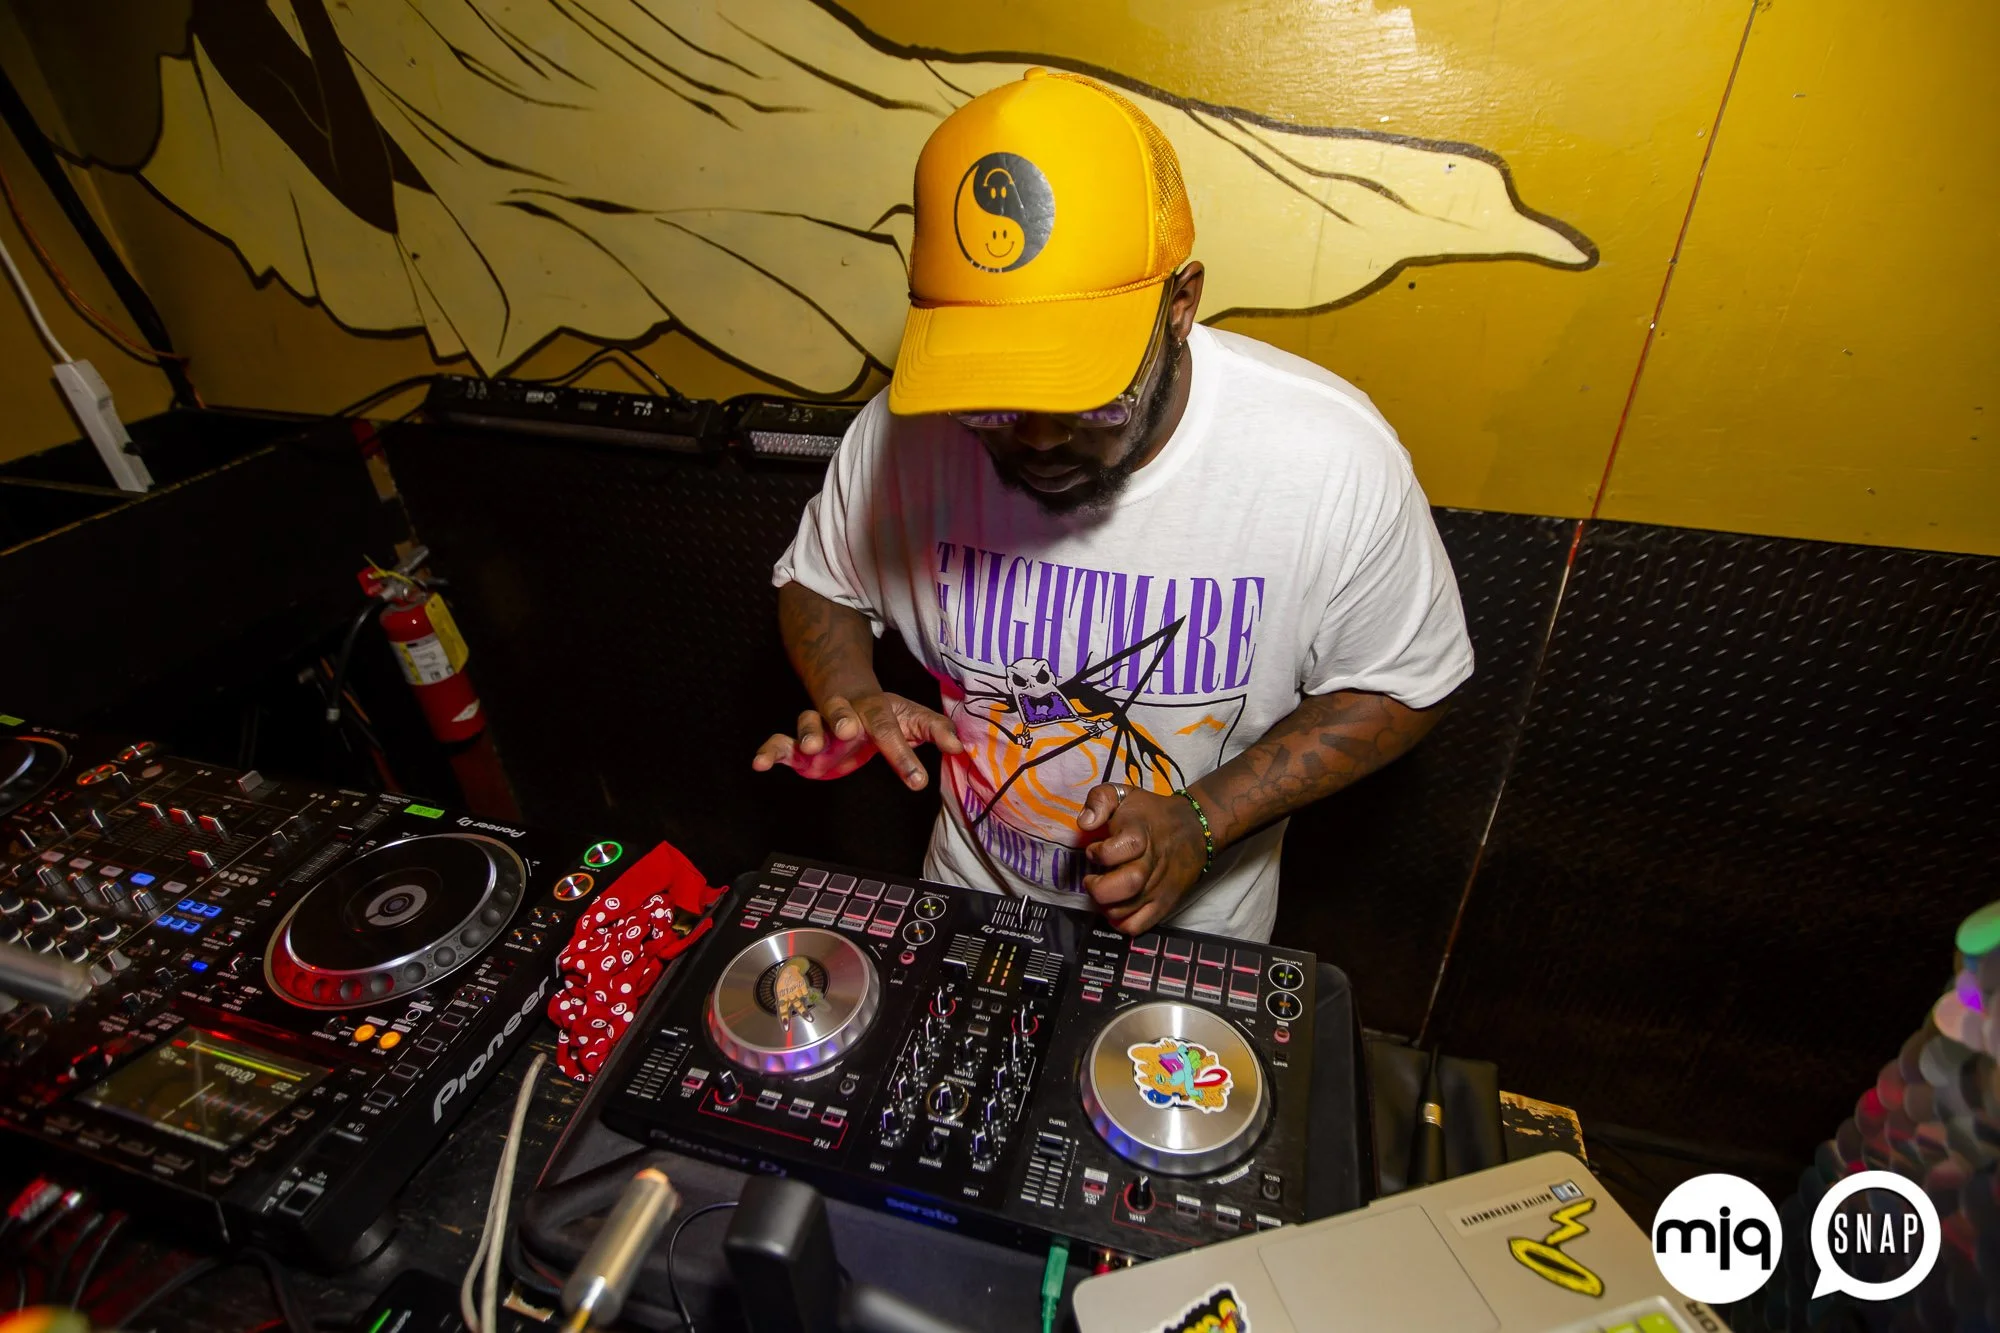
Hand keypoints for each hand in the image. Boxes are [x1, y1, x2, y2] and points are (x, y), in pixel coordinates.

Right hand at [751, 691, 963, 789]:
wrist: (846, 696)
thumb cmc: (884, 713)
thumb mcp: (912, 719)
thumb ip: (935, 731)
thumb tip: (959, 746)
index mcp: (873, 710)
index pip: (889, 728)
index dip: (902, 754)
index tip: (916, 779)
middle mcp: (842, 715)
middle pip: (839, 712)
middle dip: (841, 719)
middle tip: (848, 730)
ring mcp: (818, 729)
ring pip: (806, 722)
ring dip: (808, 731)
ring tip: (811, 745)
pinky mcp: (798, 748)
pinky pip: (778, 744)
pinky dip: (767, 752)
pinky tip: (759, 764)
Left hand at [1076, 784, 1207, 933]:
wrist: (1196, 828)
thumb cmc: (1151, 813)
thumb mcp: (1125, 794)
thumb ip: (1099, 800)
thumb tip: (1085, 823)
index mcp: (1140, 836)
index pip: (1114, 851)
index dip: (1097, 853)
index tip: (1093, 850)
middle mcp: (1151, 865)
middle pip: (1125, 886)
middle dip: (1098, 888)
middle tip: (1091, 880)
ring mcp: (1159, 889)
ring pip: (1126, 912)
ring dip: (1104, 906)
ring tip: (1103, 892)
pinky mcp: (1164, 905)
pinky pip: (1138, 927)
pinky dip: (1120, 924)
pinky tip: (1115, 908)